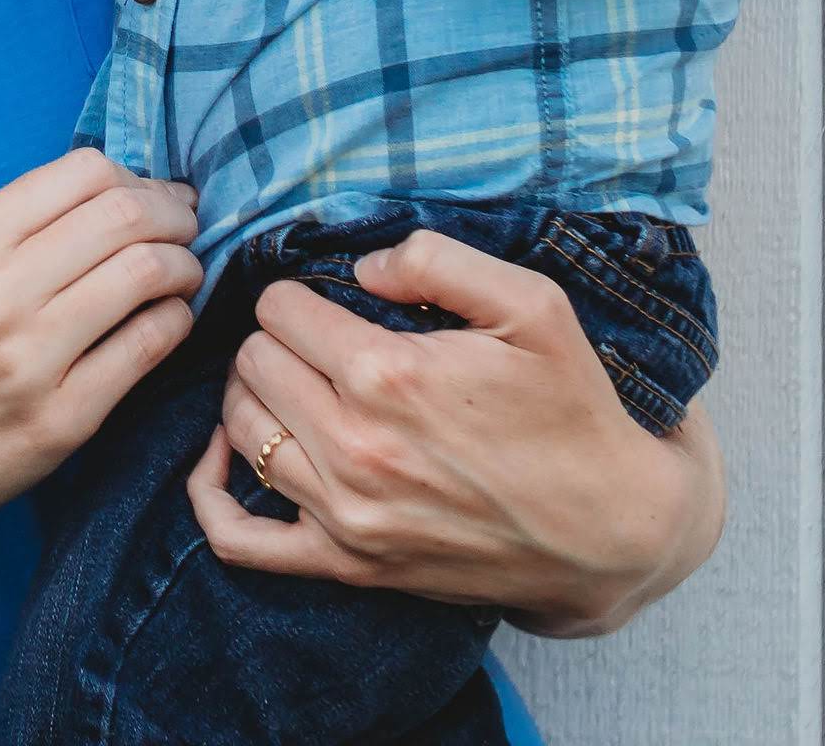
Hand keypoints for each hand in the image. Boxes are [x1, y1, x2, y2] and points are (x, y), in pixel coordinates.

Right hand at [0, 150, 198, 552]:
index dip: (139, 176)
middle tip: (186, 229)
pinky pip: (147, 346)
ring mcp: (30, 358)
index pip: (85, 173)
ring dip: (184, 266)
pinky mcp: (60, 421)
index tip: (154, 196)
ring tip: (183, 275)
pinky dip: (175, 322)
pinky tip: (167, 322)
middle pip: (126, 216)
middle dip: (175, 215)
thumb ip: (12, 230)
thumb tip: (112, 197)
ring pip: (147, 274)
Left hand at [188, 228, 725, 633]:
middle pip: (252, 362)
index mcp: (388, 375)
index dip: (302, 295)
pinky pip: (239, 539)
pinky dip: (211, 493)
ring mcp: (346, 515)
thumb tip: (361, 266)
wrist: (613, 530)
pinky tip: (225, 453)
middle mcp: (354, 448)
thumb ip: (437, 259)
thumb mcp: (533, 305)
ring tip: (294, 382)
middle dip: (279, 340)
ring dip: (256, 396)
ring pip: (238, 428)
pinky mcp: (349, 564)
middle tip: (319, 341)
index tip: (331, 303)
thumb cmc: (574, 408)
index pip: (279, 309)